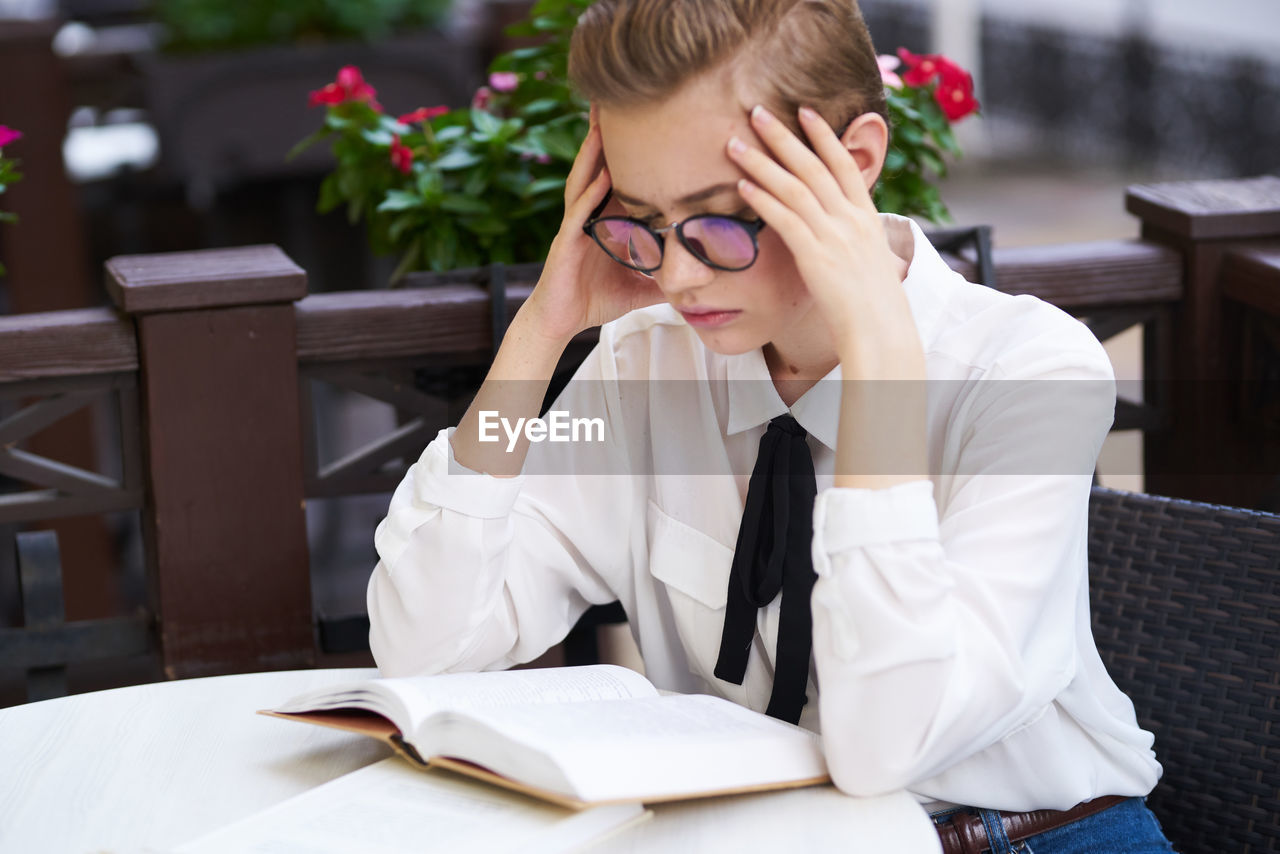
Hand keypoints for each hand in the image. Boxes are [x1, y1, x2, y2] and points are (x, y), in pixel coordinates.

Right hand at [520, 107, 665, 343]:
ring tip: (602, 123)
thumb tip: (699, 279)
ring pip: (585, 180)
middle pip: (600, 167)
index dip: (636, 154)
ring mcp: (576, 225)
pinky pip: (579, 213)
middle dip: (608, 136)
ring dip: (593, 153)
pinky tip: (601, 177)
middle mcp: (590, 215)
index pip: (623, 179)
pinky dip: (590, 194)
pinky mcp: (567, 242)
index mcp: (606, 220)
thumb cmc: (594, 300)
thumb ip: (666, 278)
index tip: (655, 125)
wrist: (560, 321)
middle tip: (620, 100)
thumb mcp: (640, 287)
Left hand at [727, 105, 924, 379]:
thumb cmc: (874, 305)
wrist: (881, 330)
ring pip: (795, 186)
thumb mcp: (870, 262)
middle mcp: (852, 220)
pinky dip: (763, 199)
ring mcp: (835, 236)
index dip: (823, 136)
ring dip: (762, 161)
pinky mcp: (817, 256)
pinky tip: (742, 185)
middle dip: (783, 135)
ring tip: (735, 143)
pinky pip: (786, 219)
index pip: (844, 164)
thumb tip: (839, 233)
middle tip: (757, 111)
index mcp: (867, 218)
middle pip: (813, 166)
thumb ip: (853, 240)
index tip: (804, 111)